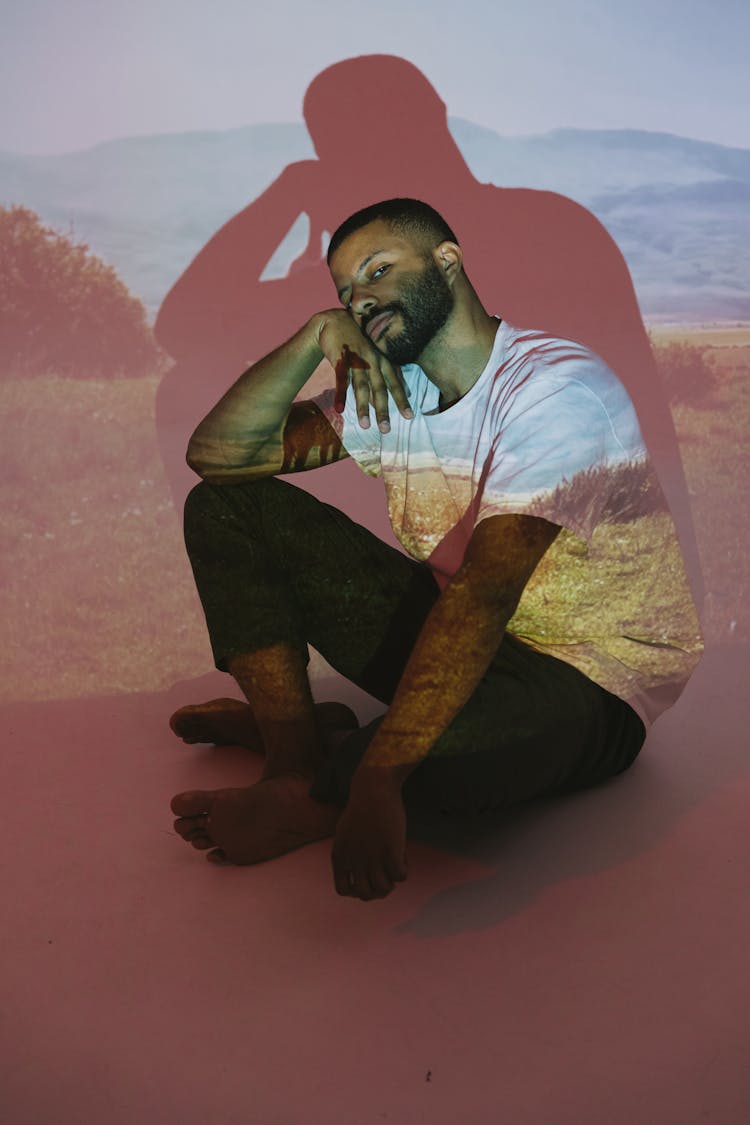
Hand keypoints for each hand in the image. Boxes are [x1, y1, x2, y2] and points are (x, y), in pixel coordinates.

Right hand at [314, 309, 412, 432]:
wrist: (335, 321)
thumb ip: (377, 379)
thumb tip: (378, 403)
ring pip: (361, 386)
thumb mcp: (371, 358)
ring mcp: (356, 359)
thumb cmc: (356, 343)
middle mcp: (372, 360)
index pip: (394, 383)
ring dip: (363, 407)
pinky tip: (339, 410)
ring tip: (365, 426)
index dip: (402, 400)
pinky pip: (341, 379)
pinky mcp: (340, 358)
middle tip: (386, 430)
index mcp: (382, 360)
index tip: (409, 417)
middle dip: (383, 410)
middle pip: (379, 389)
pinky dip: (340, 395)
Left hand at [331, 767, 407, 899]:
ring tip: (394, 867)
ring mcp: (372, 859)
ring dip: (391, 883)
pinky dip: (403, 871)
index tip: (367, 879)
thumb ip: (348, 853)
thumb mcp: (344, 833)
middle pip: (365, 894)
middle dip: (376, 890)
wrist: (374, 790)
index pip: (342, 889)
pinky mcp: (391, 852)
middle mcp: (354, 861)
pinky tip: (402, 857)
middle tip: (385, 877)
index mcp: (340, 856)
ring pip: (384, 889)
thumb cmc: (362, 807)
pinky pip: (400, 877)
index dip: (356, 890)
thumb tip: (357, 869)